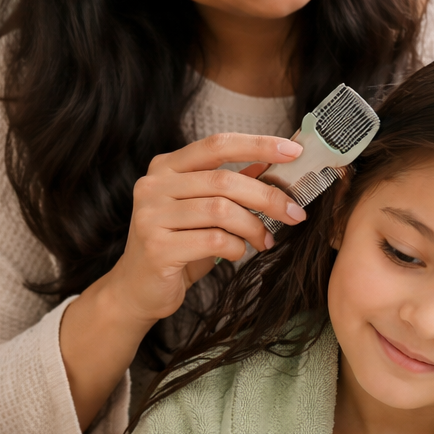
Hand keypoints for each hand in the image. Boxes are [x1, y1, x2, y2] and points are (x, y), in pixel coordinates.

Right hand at [59, 133, 303, 427]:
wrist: (138, 289)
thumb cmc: (177, 245)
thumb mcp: (203, 209)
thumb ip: (230, 185)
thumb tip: (273, 163)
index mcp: (165, 167)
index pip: (216, 144)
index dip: (257, 144)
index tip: (293, 150)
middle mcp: (153, 185)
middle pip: (223, 180)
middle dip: (268, 196)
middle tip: (295, 213)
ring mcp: (150, 215)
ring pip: (220, 210)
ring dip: (253, 226)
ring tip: (265, 241)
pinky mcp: (156, 247)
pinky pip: (213, 240)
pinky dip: (236, 247)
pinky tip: (237, 253)